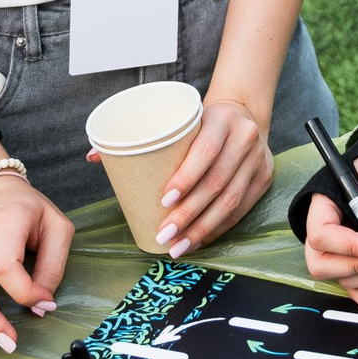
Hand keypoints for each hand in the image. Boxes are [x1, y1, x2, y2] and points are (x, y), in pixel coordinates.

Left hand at [136, 97, 272, 256]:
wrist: (243, 112)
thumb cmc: (201, 120)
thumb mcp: (179, 119)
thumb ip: (140, 136)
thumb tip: (94, 155)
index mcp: (221, 120)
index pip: (205, 151)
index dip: (185, 178)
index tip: (163, 201)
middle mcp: (244, 139)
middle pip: (216, 183)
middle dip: (189, 214)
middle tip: (164, 234)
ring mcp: (257, 160)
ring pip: (230, 201)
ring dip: (202, 228)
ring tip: (178, 246)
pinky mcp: (263, 178)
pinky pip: (241, 209)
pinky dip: (218, 228)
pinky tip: (200, 240)